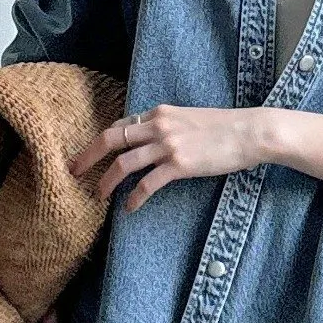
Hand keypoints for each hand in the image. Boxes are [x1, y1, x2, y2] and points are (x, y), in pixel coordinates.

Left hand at [69, 104, 269, 213]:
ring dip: (107, 181)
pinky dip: (135, 197)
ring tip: (99, 196)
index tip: (90, 154)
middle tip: (73, 171)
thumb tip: (156, 142)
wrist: (250, 131)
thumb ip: (169, 128)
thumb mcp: (190, 119)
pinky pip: (147, 183)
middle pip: (111, 139)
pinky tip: (129, 208)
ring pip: (124, 163)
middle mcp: (158, 126)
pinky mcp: (179, 165)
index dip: (102, 140)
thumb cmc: (225, 128)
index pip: (121, 125)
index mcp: (159, 114)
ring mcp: (167, 145)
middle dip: (88, 156)